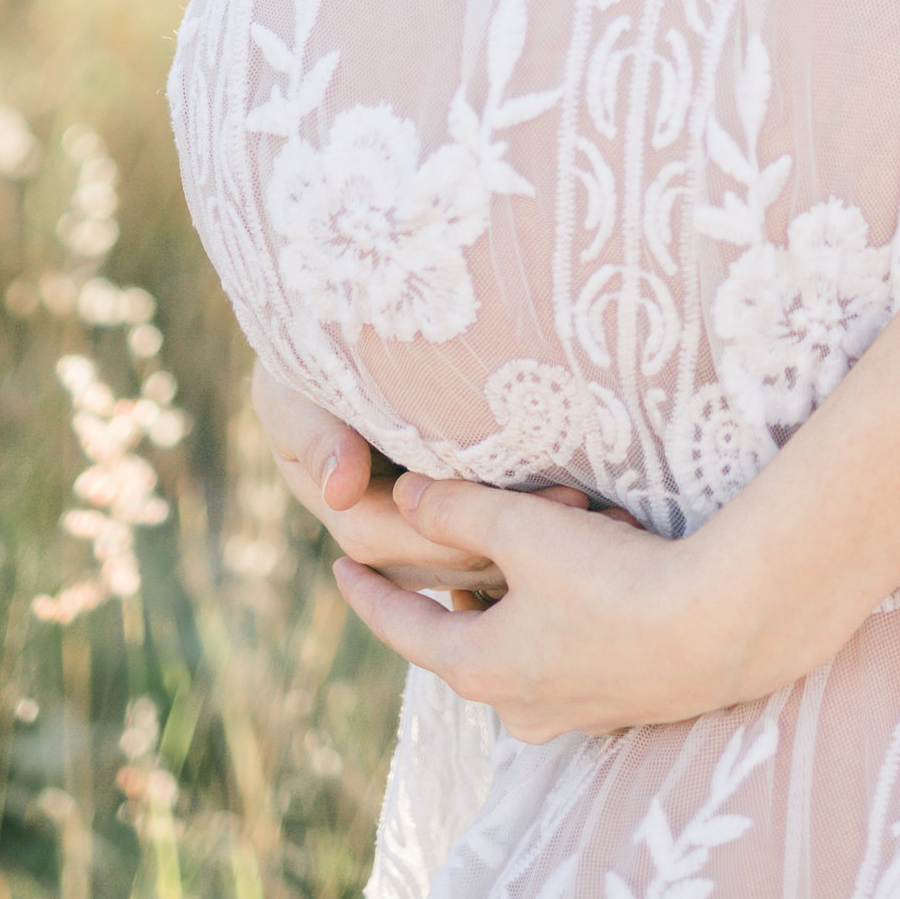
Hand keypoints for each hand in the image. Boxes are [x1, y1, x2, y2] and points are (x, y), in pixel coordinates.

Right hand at [253, 360, 566, 597]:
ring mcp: (423, 523)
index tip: (511, 521)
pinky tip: (594, 515)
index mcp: (346, 508)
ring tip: (598, 515)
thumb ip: (320, 436)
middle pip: (444, 559)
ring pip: (475, 556)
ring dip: (532, 544)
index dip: (449, 530)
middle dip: (508, 542)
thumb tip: (340, 491)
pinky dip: (539, 533)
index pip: (392, 538)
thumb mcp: (301, 390)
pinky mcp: (460, 505)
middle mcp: (386, 530)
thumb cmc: (311, 353)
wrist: (332, 339)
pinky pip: (499, 535)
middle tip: (578, 510)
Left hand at [333, 475, 789, 742]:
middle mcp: (517, 708)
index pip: (402, 628)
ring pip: (519, 653)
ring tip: (533, 554)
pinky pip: (567, 662)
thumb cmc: (614, 580)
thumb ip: (457, 510)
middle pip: (463, 642)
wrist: (722, 629)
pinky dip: (560, 624)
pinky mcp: (620, 707)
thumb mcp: (524, 531)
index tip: (338, 567)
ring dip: (516, 605)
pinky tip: (591, 585)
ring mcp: (572, 716)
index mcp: (479, 668)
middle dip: (459, 590)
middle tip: (450, 547)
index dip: (366, 593)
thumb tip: (403, 496)